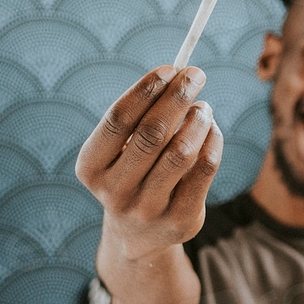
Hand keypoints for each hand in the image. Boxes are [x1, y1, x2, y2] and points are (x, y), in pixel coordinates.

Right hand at [76, 65, 223, 260]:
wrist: (138, 235)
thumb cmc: (131, 173)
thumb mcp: (122, 149)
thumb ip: (142, 116)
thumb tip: (179, 75)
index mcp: (91, 167)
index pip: (118, 119)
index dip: (145, 89)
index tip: (170, 68)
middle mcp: (115, 191)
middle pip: (151, 133)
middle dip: (177, 97)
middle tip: (196, 75)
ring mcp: (147, 210)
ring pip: (180, 152)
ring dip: (198, 119)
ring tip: (204, 107)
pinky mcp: (179, 221)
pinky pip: (203, 170)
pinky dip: (212, 141)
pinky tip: (211, 129)